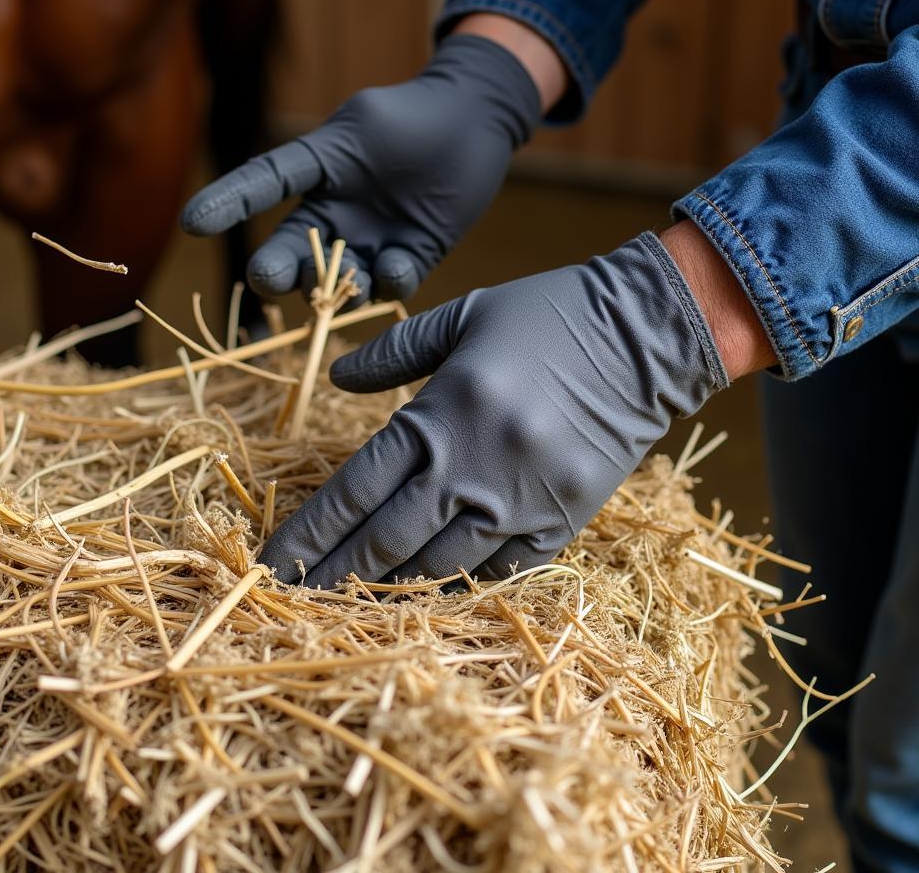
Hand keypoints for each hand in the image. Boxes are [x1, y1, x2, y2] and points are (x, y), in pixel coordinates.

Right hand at [181, 34, 541, 303]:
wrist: (477, 119)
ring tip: (347, 279)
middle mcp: (337, 213)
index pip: (264, 185)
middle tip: (269, 277)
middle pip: (294, 250)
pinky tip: (394, 265)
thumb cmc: (418, 112)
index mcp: (318, 169)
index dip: (228, 203)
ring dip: (333, 286)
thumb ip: (333, 156)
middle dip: (276, 269)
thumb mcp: (367, 122)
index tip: (193, 223)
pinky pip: (391, 282)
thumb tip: (312, 208)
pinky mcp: (410, 256)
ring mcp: (372, 239)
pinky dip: (389, 281)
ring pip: (339, 278)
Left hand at [258, 233, 728, 586]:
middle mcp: (471, 469)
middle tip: (292, 601)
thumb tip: (339, 379)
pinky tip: (427, 596)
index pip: (354, 491)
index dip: (309, 533)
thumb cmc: (549, 315)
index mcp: (440, 415)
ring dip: (387, 590)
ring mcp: (518, 503)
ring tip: (347, 604)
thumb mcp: (463, 316)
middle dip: (332, 575)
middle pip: (384, 541)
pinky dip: (457, 586)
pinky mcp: (561, 523)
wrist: (648, 336)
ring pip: (436, 567)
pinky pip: (497, 572)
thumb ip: (394, 351)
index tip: (272, 564)